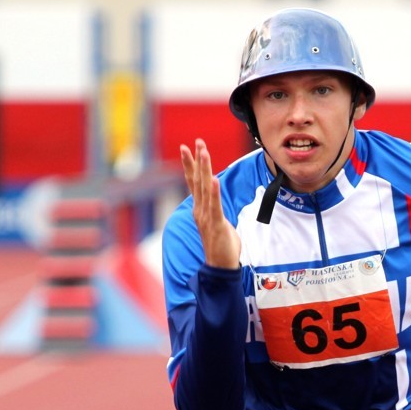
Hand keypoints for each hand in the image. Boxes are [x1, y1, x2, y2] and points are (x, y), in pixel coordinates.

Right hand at [179, 139, 240, 269]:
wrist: (220, 267)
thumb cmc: (221, 246)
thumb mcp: (218, 223)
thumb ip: (216, 210)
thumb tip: (217, 203)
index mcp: (200, 208)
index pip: (194, 182)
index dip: (191, 165)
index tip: (188, 148)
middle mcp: (200, 210)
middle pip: (197, 180)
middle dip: (197, 160)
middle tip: (197, 142)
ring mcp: (206, 217)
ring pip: (204, 188)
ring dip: (204, 169)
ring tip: (204, 152)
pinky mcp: (216, 224)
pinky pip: (214, 205)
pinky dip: (213, 191)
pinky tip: (213, 178)